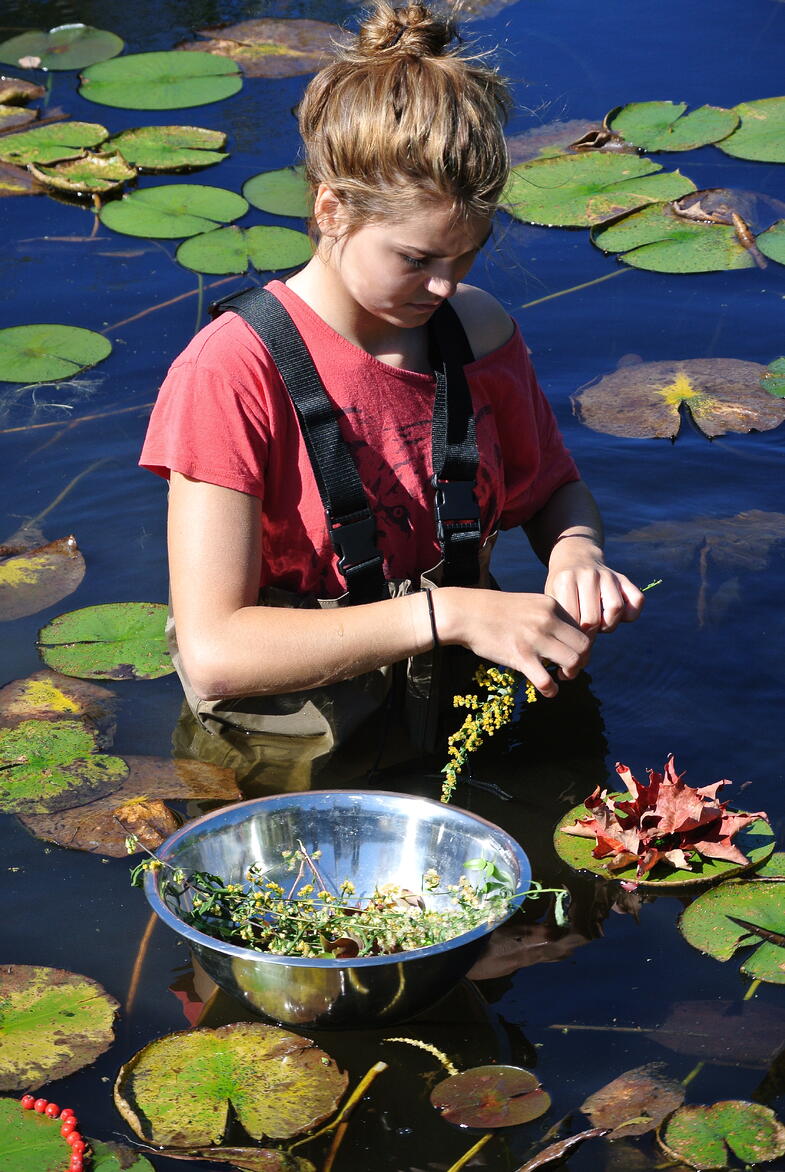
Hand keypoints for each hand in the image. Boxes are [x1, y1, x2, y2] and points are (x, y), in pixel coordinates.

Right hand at [437, 587, 591, 697]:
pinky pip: (546, 680)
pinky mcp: (520, 657)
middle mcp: (547, 620)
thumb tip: (563, 639)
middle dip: (581, 661)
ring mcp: (535, 639)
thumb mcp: (528, 604)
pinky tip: (548, 690)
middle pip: (584, 646)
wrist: (466, 613)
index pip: (582, 629)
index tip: (572, 654)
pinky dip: (551, 690)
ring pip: (573, 662)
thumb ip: (547, 617)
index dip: (581, 645)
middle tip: (569, 668)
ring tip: (560, 676)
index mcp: (551, 606)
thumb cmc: (494, 611)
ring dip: (571, 674)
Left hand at [545, 536, 644, 635]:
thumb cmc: (562, 586)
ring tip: (599, 624)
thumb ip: (558, 617)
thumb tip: (566, 648)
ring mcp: (608, 575)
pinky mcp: (623, 578)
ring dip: (609, 625)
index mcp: (566, 580)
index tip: (571, 637)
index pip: (573, 619)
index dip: (573, 635)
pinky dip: (631, 614)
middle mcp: (588, 575)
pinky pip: (637, 600)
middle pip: (594, 619)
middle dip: (590, 634)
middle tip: (585, 633)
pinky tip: (616, 616)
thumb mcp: (552, 597)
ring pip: (616, 608)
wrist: (575, 558)